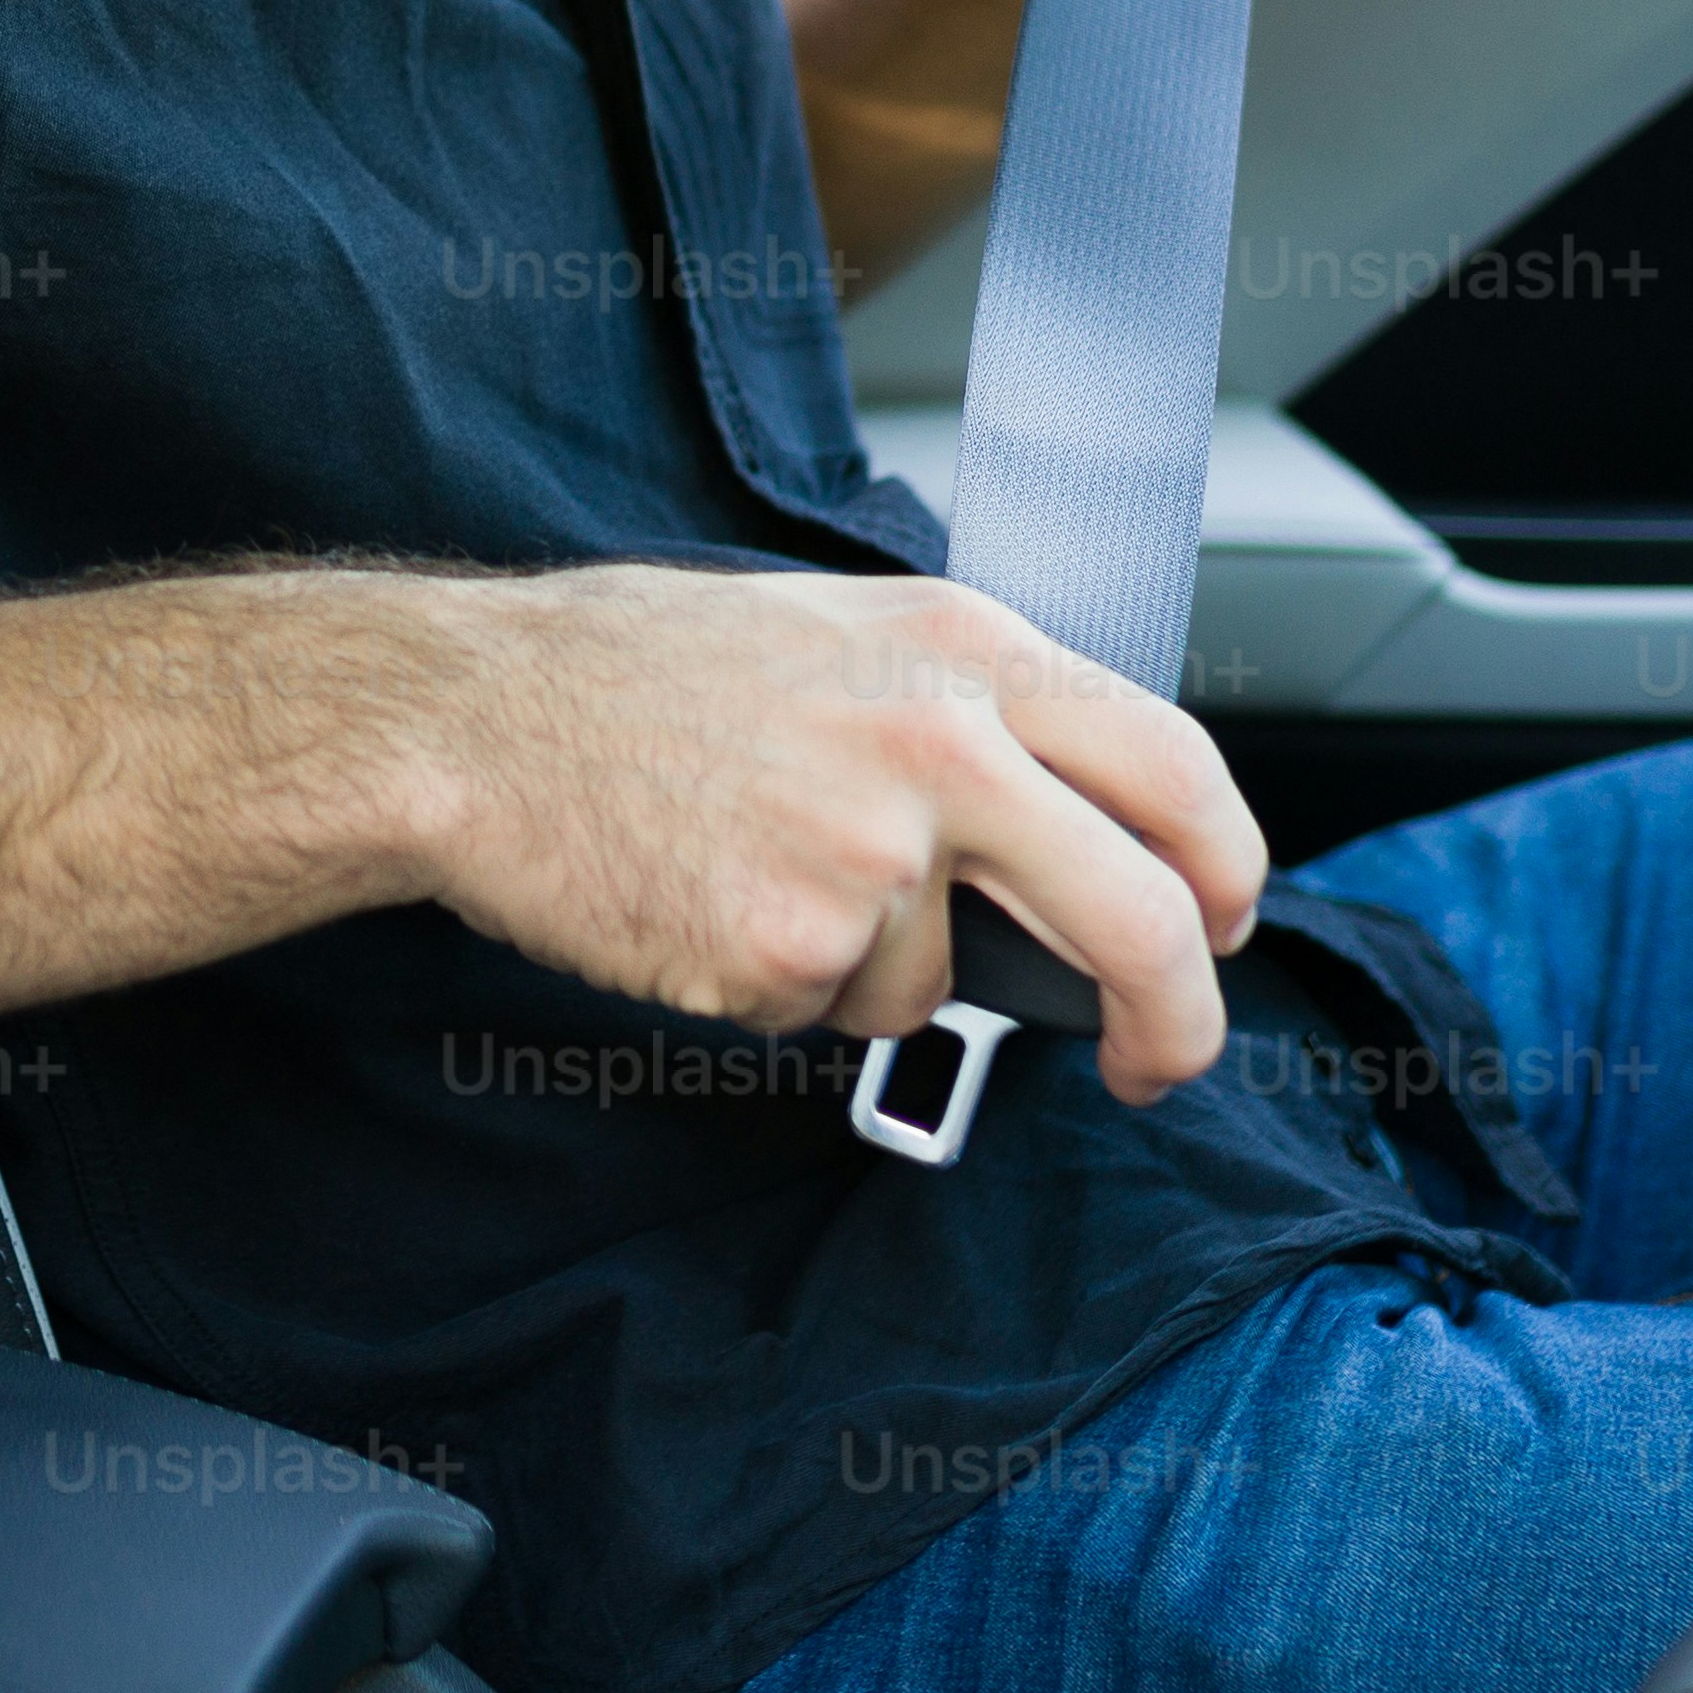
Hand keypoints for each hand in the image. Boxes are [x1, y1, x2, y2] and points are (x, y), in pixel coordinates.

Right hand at [406, 564, 1261, 1105]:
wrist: (468, 722)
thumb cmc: (631, 672)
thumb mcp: (838, 628)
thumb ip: (966, 704)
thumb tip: (1076, 815)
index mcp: (964, 647)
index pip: (1173, 765)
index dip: (1225, 866)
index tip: (1221, 926)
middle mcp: (941, 741)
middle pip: (1139, 913)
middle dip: (1176, 1019)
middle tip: (1158, 1064)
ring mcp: (871, 852)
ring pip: (938, 983)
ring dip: (862, 970)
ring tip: (747, 871)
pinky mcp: (794, 951)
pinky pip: (828, 1016)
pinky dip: (773, 991)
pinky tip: (698, 905)